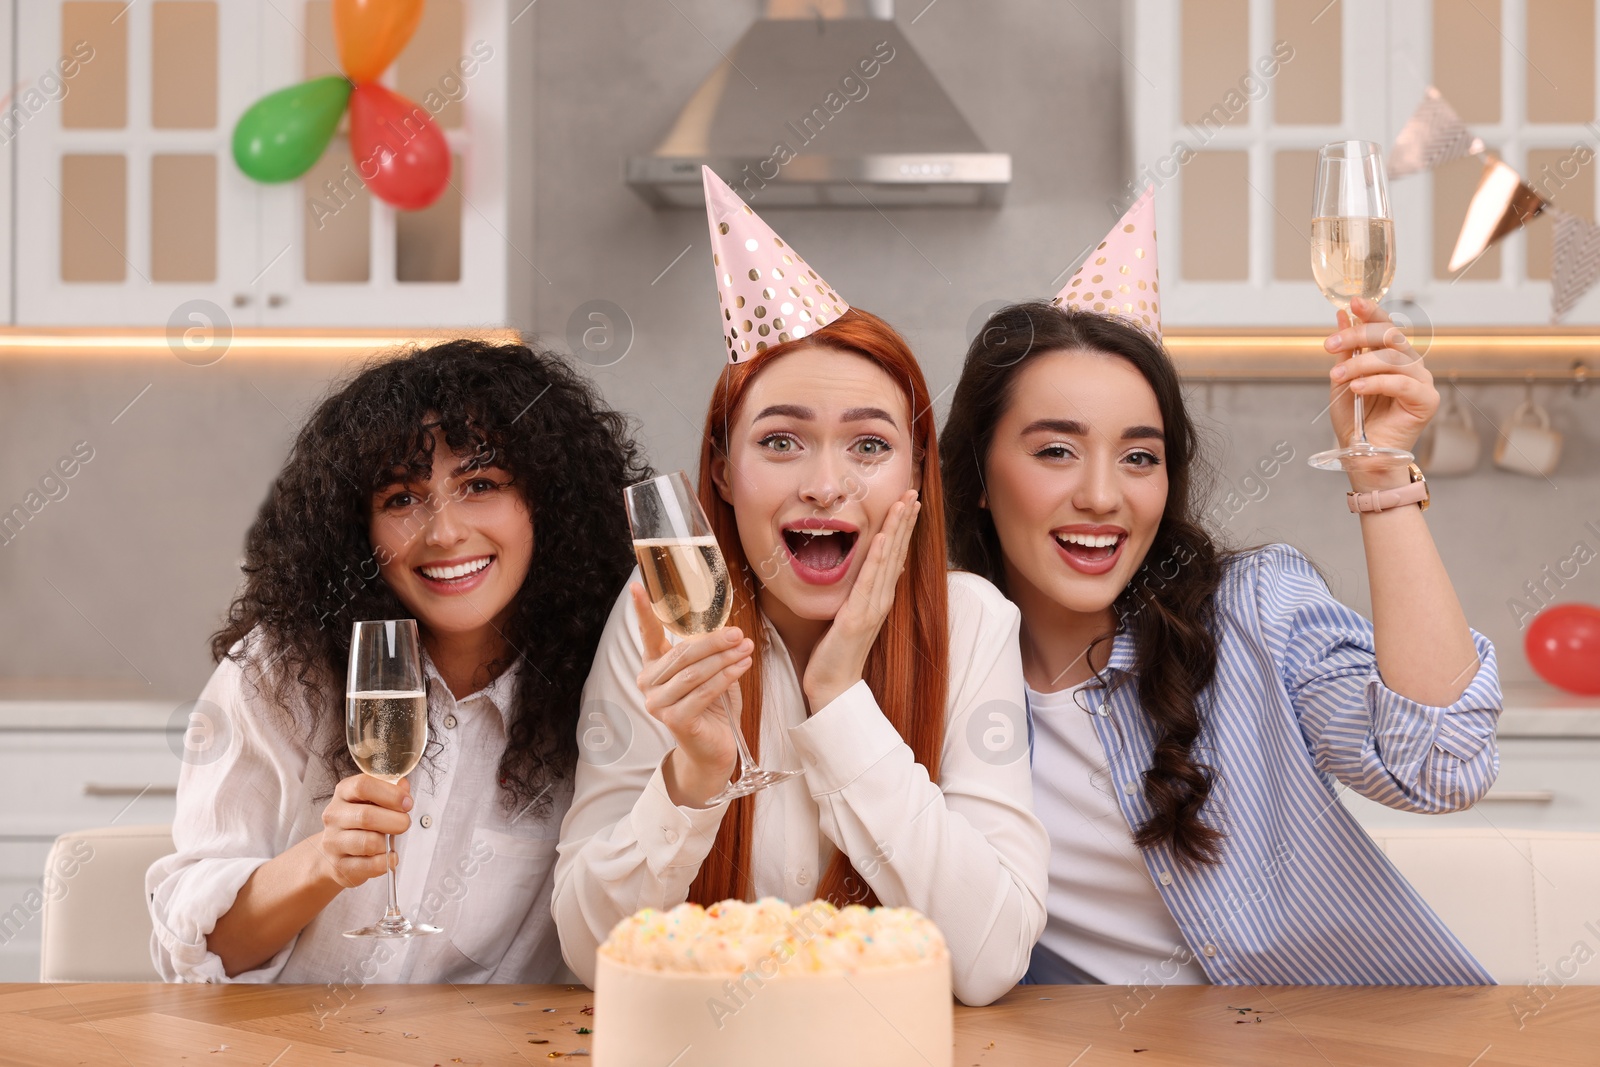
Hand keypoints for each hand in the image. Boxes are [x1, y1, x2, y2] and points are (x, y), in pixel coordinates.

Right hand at [318, 773, 412, 888]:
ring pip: (369, 842)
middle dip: (395, 821)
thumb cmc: (359, 823)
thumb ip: (390, 792)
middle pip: (367, 816)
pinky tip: (388, 857)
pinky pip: (371, 865)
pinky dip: (386, 861)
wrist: (333, 854)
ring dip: (387, 843)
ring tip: (389, 842)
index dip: (390, 794)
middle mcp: (334, 816)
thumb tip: (404, 786)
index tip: (407, 803)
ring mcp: (333, 842)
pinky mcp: (340, 866)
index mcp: (343, 793)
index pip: (363, 786)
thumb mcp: (372, 801)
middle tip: (405, 824)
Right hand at [631, 583, 751, 806]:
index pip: (646, 635)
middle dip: (714, 641)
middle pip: (683, 653)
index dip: (642, 610)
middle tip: (738, 633)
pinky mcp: (674, 720)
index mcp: (652, 667)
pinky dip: (726, 676)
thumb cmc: (712, 707)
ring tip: (746, 648)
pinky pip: (704, 691)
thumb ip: (707, 652)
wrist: (712, 750)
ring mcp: (657, 704)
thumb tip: (727, 626)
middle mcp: (648, 684)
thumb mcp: (708, 672)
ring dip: (725, 658)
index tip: (636, 585)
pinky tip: (742, 666)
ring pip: (695, 672)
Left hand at [803, 489, 920, 711]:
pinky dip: (879, 558)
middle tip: (913, 492)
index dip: (904, 527)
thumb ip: (863, 592)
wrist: (834, 685)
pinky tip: (884, 538)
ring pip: (888, 560)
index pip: (896, 554)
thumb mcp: (852, 613)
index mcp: (879, 596)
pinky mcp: (857, 616)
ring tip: (904, 503)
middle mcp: (881, 598)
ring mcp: (872, 607)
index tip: (910, 501)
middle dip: (905, 520)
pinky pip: (869, 581)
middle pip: (898, 552)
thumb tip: (875, 571)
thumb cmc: (838, 651)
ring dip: (897, 530)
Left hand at [1325, 297, 1437, 486]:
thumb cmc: (1354, 418)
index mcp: (1393, 357)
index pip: (1386, 327)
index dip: (1372, 312)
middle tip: (1331, 345)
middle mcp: (1411, 364)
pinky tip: (1357, 388)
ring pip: (1393, 358)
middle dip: (1357, 336)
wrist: (1361, 453)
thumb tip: (1343, 315)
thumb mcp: (1343, 379)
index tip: (1353, 302)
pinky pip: (1402, 383)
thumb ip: (1346, 351)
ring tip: (1338, 377)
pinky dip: (1376, 382)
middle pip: (1390, 337)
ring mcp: (1422, 381)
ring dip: (1360, 365)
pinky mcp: (1427, 400)